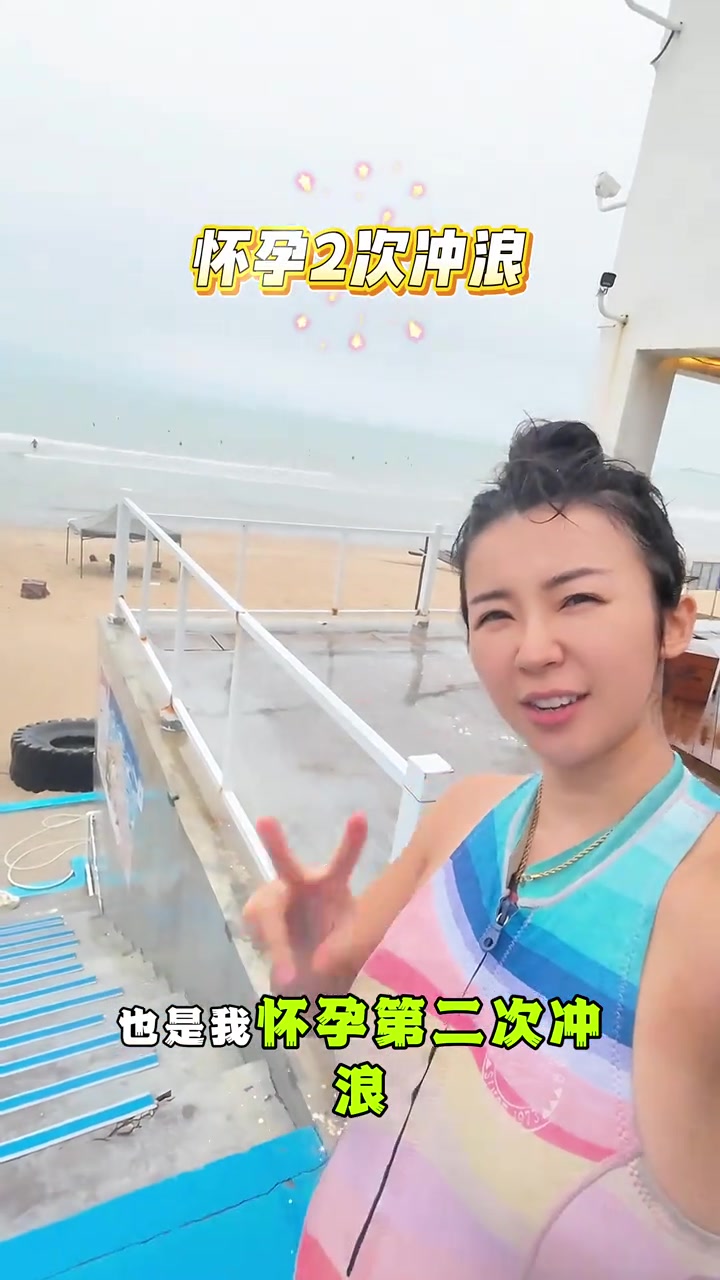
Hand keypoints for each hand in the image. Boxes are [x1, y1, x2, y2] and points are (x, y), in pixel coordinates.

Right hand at [243, 813, 367, 995]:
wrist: (305, 963)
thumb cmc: (333, 943)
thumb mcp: (348, 946)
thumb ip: (341, 951)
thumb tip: (318, 964)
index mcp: (330, 884)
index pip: (344, 861)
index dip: (352, 841)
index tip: (360, 817)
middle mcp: (298, 883)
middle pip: (284, 863)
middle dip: (274, 842)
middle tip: (265, 820)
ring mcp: (272, 896)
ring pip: (269, 918)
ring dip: (279, 946)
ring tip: (290, 979)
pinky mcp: (255, 912)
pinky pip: (262, 936)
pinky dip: (275, 955)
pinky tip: (286, 963)